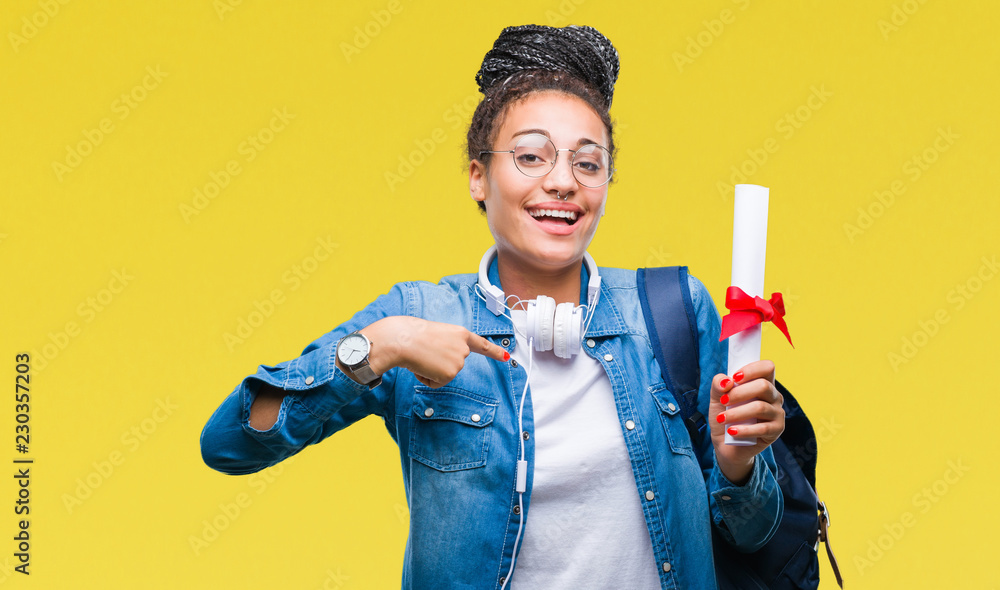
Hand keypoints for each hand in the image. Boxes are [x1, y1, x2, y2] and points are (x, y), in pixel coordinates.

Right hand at [355, 316, 509, 387]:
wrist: (403, 339)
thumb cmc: (411, 334)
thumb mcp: (435, 334)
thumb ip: (444, 345)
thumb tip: (437, 360)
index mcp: (460, 333)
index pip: (481, 344)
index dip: (494, 351)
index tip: (506, 357)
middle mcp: (464, 347)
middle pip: (453, 364)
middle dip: (438, 362)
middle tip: (425, 351)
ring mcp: (459, 361)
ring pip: (444, 375)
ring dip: (431, 370)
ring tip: (422, 356)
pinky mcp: (451, 373)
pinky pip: (436, 383)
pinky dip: (426, 378)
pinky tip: (422, 365)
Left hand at [708, 360, 784, 484]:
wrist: (726, 444)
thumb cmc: (725, 416)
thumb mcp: (717, 398)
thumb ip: (718, 385)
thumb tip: (727, 381)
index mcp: (763, 383)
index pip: (767, 367)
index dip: (751, 370)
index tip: (734, 378)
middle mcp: (774, 396)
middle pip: (763, 386)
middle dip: (739, 393)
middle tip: (723, 401)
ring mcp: (777, 413)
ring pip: (760, 407)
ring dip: (737, 413)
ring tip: (722, 419)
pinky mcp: (776, 430)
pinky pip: (763, 428)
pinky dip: (744, 430)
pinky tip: (732, 431)